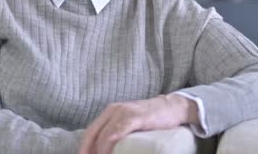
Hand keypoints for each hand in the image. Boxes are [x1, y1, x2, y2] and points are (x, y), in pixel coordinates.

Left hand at [78, 94, 198, 153]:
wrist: (173, 107)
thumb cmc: (152, 119)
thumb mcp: (130, 123)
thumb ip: (118, 131)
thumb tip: (105, 148)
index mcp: (109, 111)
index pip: (90, 132)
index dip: (84, 147)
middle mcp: (113, 110)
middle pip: (92, 134)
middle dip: (89, 151)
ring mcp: (123, 112)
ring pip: (103, 135)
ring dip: (99, 152)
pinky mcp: (134, 117)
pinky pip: (115, 133)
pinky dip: (109, 147)